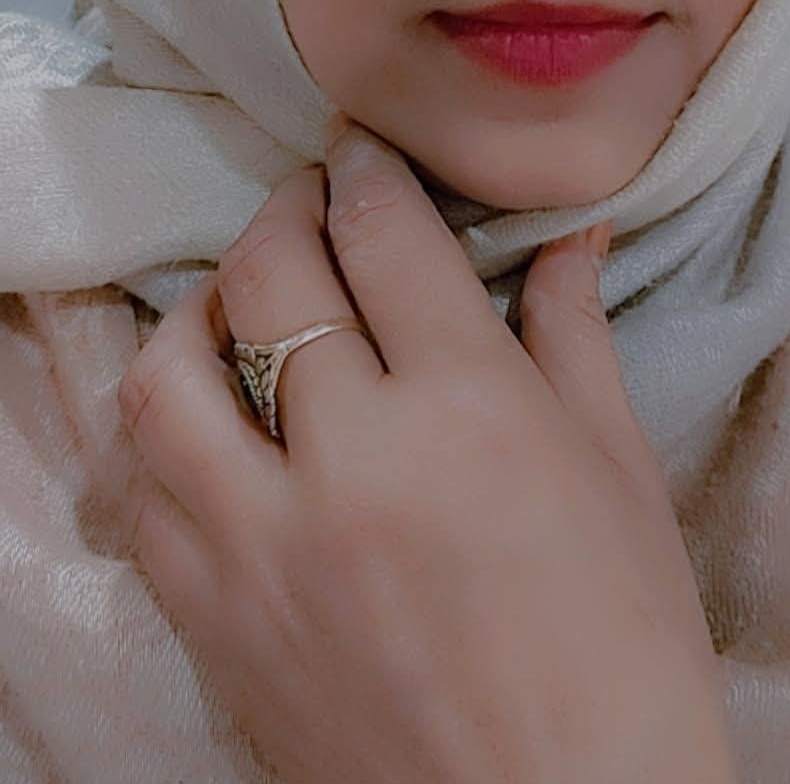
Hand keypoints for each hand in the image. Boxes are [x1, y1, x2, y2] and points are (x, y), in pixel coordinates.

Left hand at [117, 114, 736, 783]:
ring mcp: (267, 548)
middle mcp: (352, 461)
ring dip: (200, 313)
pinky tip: (211, 423)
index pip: (383, 234)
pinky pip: (149, 499)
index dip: (368, 169)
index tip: (363, 152)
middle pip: (270, 275)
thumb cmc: (624, 652)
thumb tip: (565, 238)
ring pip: (169, 378)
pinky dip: (166, 438)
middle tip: (312, 201)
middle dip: (287, 211)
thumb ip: (574, 337)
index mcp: (468, 410)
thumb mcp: (622, 476)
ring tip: (240, 302)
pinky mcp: (220, 626)